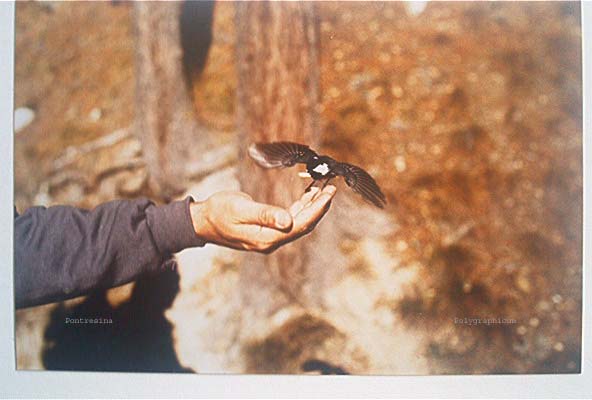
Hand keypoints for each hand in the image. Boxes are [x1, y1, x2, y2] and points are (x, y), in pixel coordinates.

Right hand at [190, 186, 335, 252]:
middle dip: (319, 206)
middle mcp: (271, 241)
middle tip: (332, 187)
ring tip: (323, 188)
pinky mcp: (267, 230)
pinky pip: (290, 219)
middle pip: (303, 224)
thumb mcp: (240, 209)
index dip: (317, 209)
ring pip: (298, 221)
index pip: (300, 225)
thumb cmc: (218, 212)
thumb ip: (265, 215)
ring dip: (312, 205)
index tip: (329, 193)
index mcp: (267, 238)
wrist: (202, 221)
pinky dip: (301, 206)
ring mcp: (270, 236)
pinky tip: (307, 195)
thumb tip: (289, 222)